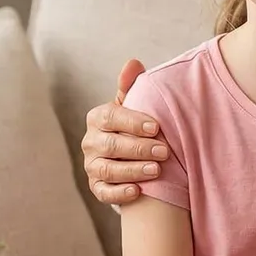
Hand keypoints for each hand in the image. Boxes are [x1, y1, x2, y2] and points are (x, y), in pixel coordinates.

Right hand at [82, 59, 164, 204]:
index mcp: (98, 118)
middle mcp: (90, 142)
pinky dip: (119, 193)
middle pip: (110, 145)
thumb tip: (133, 62)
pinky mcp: (96, 187)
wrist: (131, 153)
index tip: (156, 127)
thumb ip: (132, 86)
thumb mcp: (134, 104)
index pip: (110, 117)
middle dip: (139, 148)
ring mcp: (92, 165)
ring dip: (133, 170)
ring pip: (108, 169)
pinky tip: (138, 191)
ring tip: (157, 170)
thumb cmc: (134, 124)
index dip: (132, 122)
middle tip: (164, 150)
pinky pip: (103, 192)